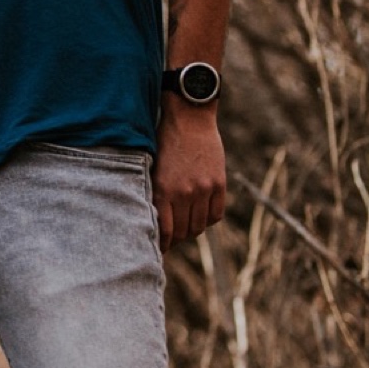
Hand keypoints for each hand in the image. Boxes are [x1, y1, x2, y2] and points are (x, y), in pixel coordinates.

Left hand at [153, 102, 225, 251]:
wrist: (188, 117)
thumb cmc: (161, 140)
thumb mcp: (150, 166)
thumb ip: (152, 192)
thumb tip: (149, 220)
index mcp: (162, 189)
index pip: (165, 231)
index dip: (161, 245)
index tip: (156, 250)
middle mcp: (184, 193)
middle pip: (183, 232)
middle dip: (175, 239)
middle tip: (169, 239)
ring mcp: (203, 189)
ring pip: (199, 226)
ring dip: (191, 230)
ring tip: (183, 226)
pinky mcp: (218, 184)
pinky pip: (215, 215)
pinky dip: (207, 219)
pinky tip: (199, 214)